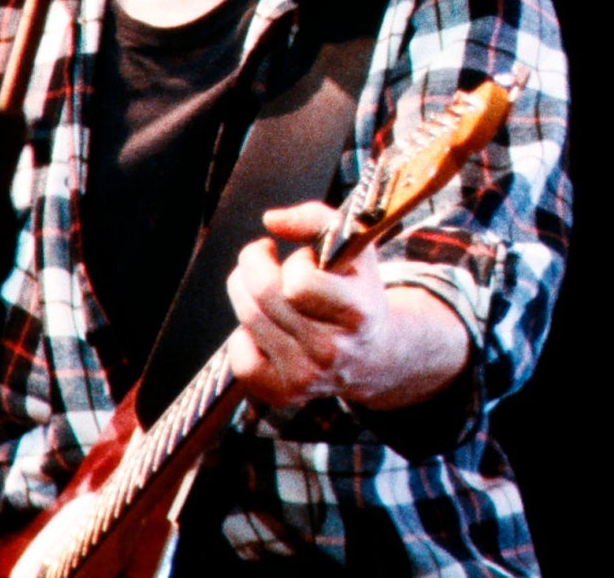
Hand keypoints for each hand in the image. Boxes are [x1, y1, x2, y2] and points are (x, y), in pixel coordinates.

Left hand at [225, 202, 468, 412]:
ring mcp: (307, 376)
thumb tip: (271, 221)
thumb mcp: (354, 249)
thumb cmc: (358, 293)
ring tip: (262, 286)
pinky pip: (240, 359)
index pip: (299, 284)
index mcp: (358, 313)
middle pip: (263, 299)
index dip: (295, 262)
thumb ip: (316, 219)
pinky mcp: (284, 393)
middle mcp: (333, 350)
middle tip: (259, 255)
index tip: (304, 258)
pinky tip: (263, 327)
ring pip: (249, 322)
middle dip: (252, 265)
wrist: (373, 353)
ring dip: (246, 294)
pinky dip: (243, 336)